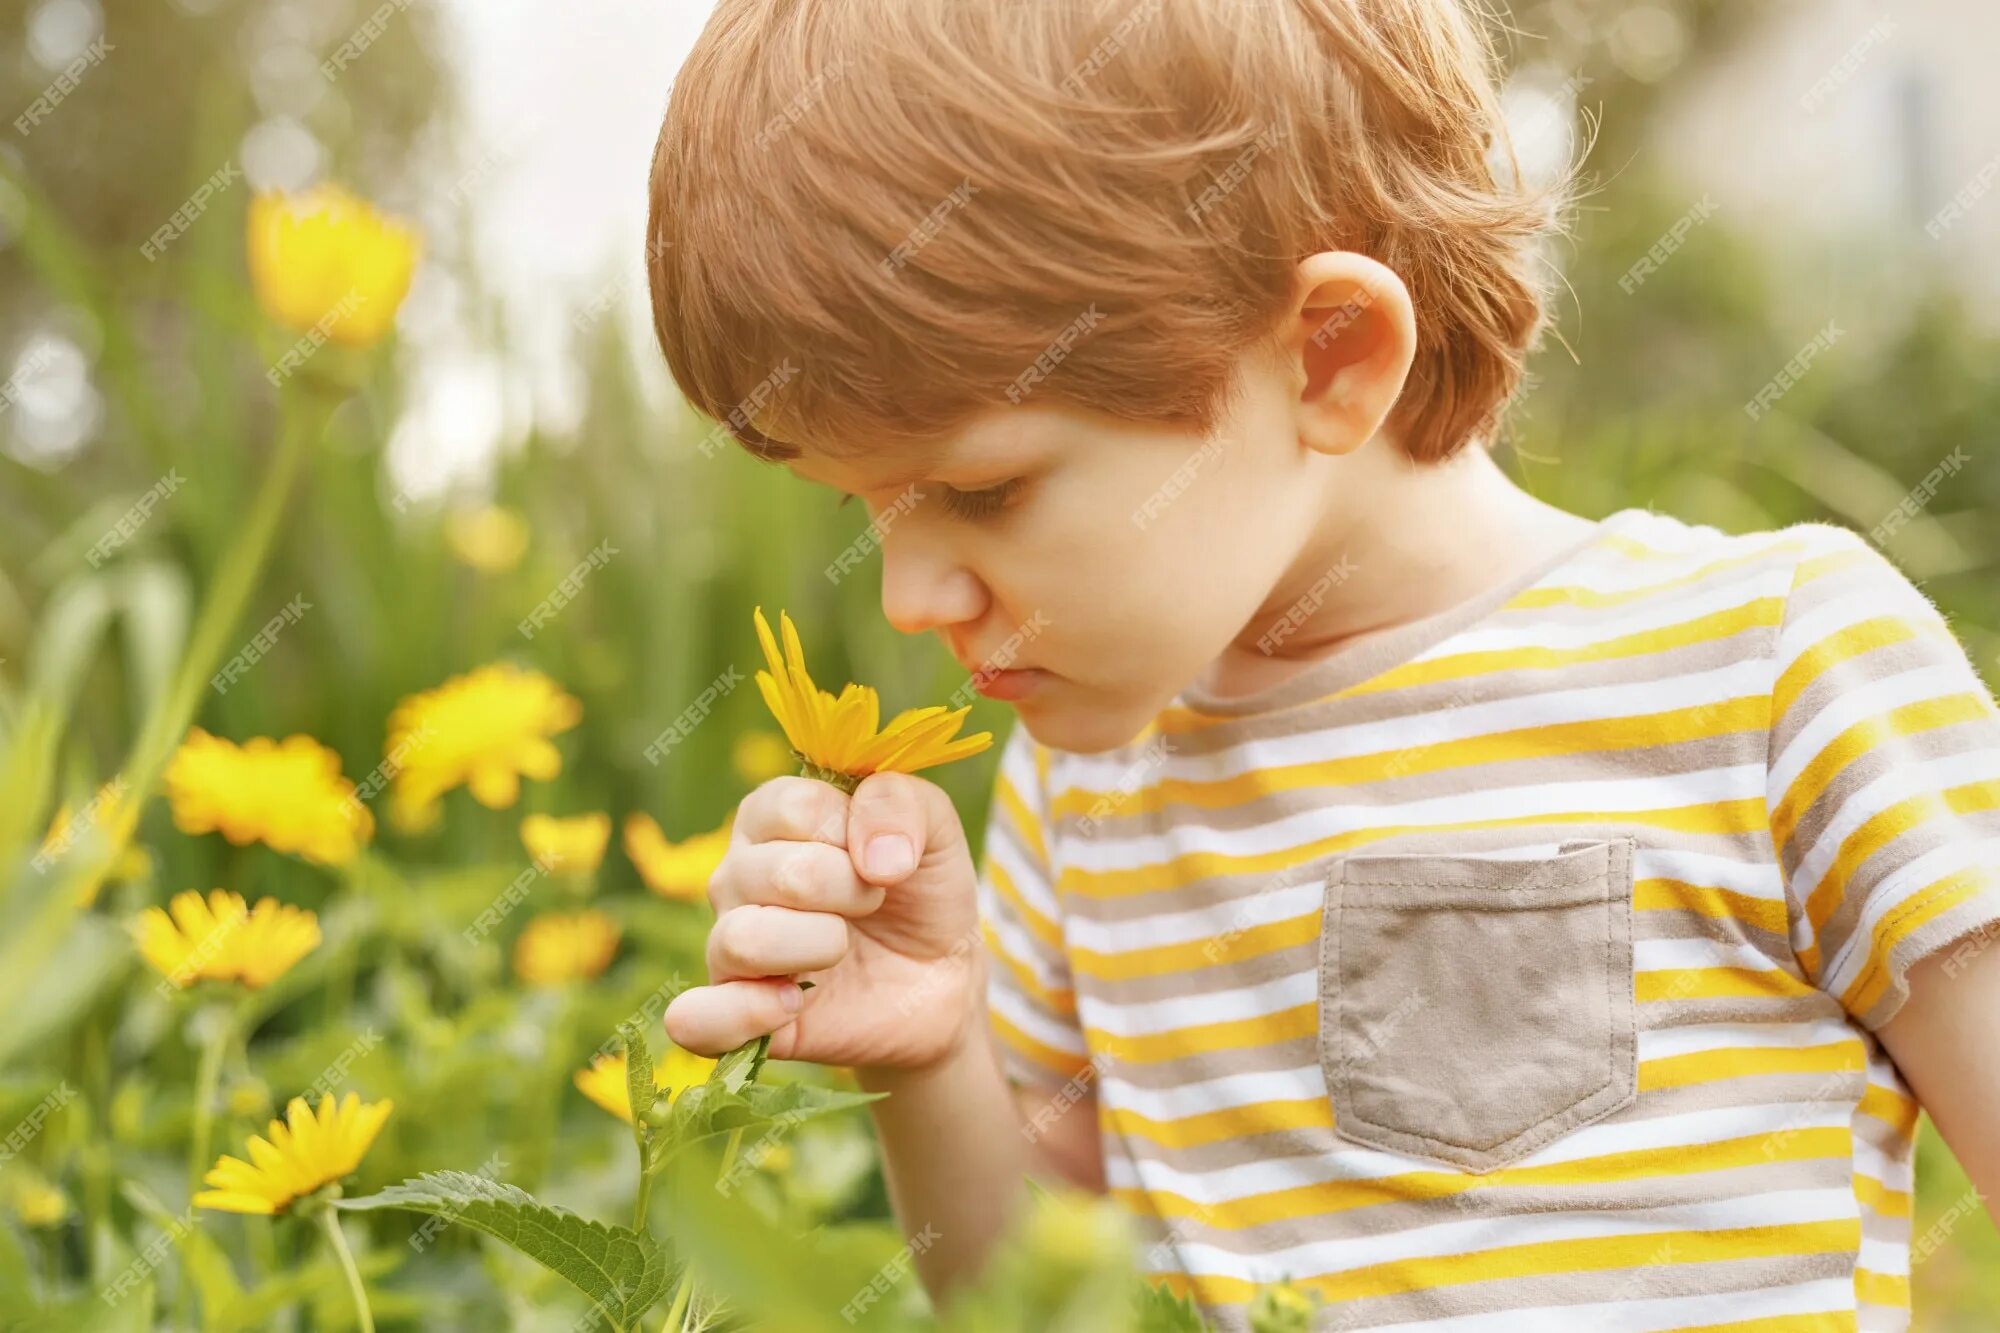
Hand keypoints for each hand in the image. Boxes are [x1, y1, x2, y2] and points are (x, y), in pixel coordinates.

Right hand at [663, 770, 985, 1070]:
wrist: (938, 977)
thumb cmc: (920, 889)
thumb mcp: (934, 827)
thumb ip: (901, 803)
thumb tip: (875, 858)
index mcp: (769, 817)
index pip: (791, 808)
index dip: (851, 832)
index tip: (878, 854)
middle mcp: (736, 877)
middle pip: (775, 873)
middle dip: (848, 889)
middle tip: (874, 902)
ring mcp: (728, 946)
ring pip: (742, 940)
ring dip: (818, 945)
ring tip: (842, 950)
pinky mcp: (734, 1014)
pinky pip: (697, 1020)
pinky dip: (744, 1014)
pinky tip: (793, 1004)